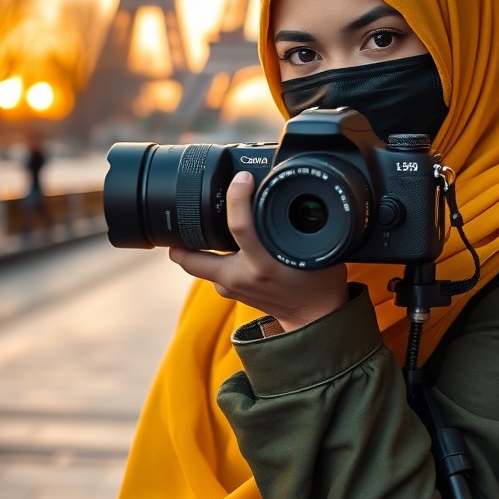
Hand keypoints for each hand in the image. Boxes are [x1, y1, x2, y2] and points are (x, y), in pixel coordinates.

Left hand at [169, 172, 348, 331]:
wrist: (314, 319)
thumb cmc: (318, 282)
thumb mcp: (316, 249)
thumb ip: (302, 224)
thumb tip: (290, 193)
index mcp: (263, 266)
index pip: (239, 227)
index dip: (237, 197)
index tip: (242, 178)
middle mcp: (240, 279)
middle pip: (190, 257)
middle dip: (181, 239)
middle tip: (184, 213)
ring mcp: (231, 289)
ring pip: (197, 266)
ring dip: (195, 248)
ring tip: (201, 225)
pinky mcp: (230, 293)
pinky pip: (210, 272)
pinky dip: (211, 258)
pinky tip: (219, 245)